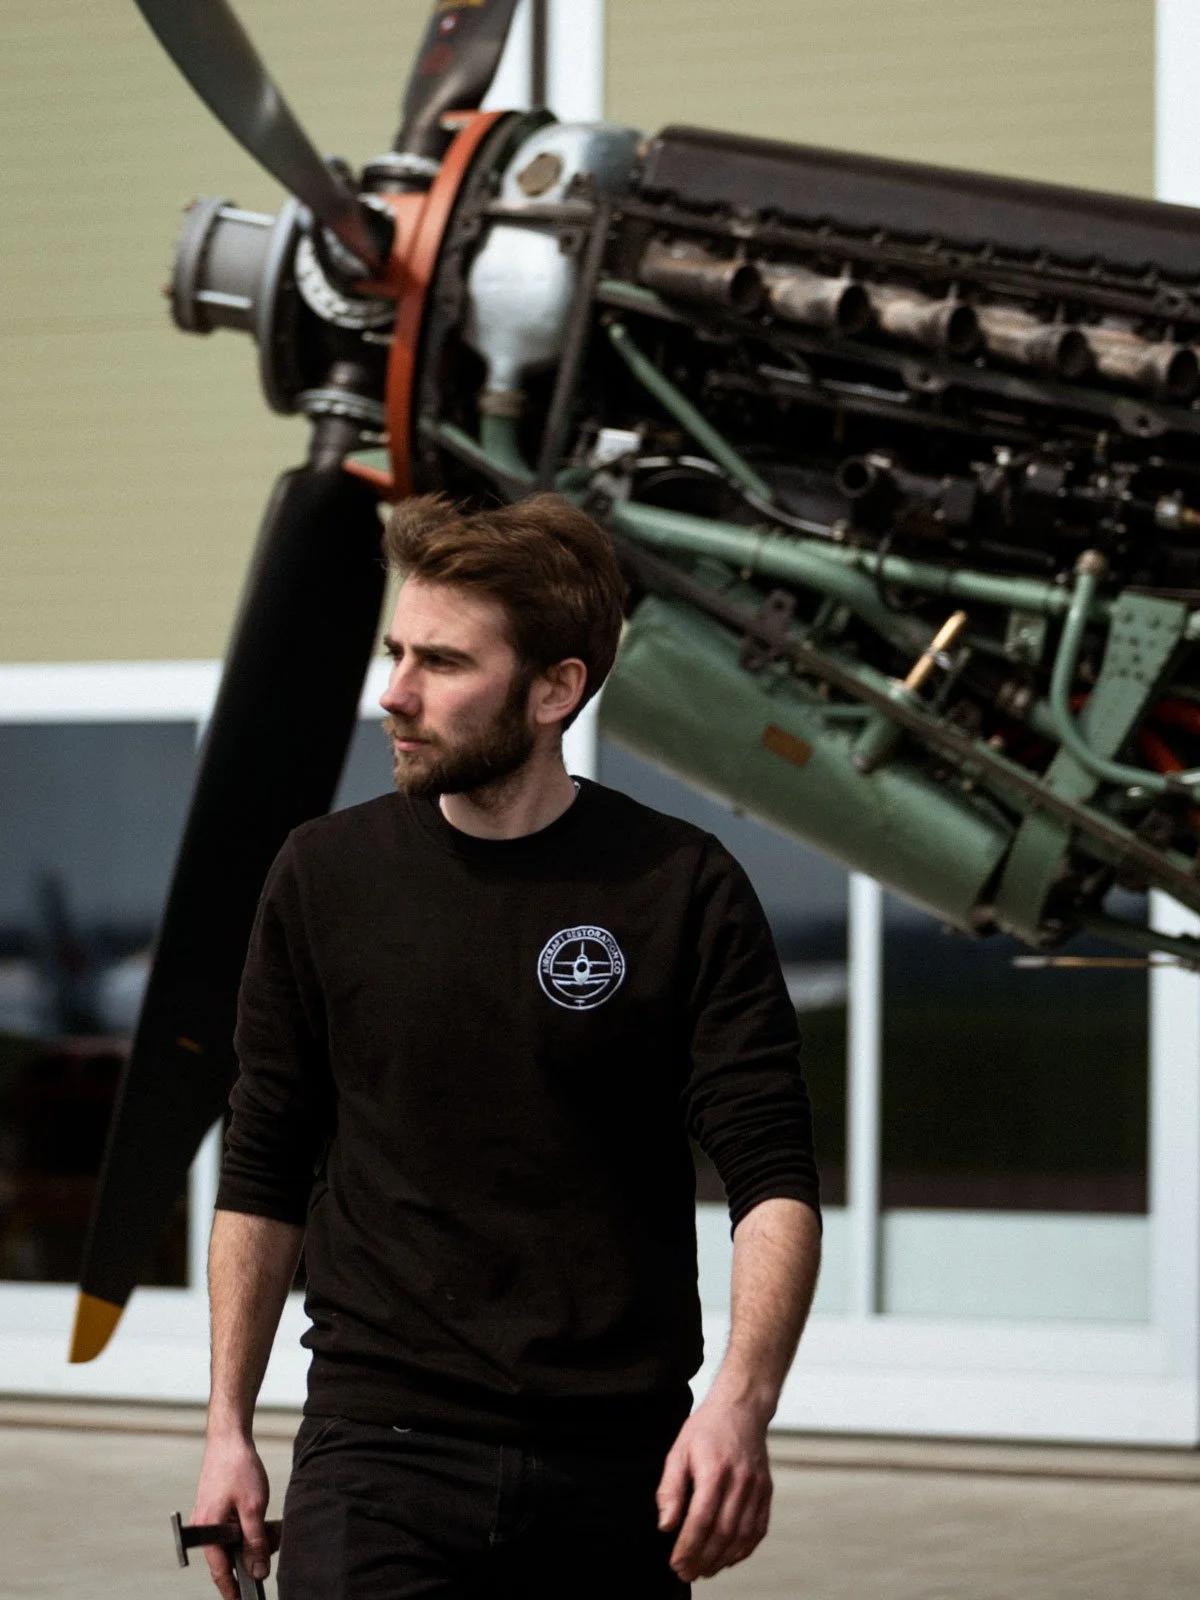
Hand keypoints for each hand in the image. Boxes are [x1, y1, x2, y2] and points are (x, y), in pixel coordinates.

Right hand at [191, 1430, 271, 1599]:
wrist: (229, 1438)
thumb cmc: (238, 1468)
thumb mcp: (253, 1507)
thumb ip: (254, 1542)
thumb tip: (258, 1571)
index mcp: (208, 1530)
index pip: (220, 1571)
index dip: (233, 1589)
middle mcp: (204, 1527)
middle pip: (228, 1557)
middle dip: (251, 1556)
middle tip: (270, 1546)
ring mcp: (209, 1517)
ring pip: (233, 1542)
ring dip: (252, 1539)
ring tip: (269, 1528)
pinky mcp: (216, 1508)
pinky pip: (232, 1528)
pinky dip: (248, 1527)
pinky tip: (261, 1519)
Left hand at [656, 1383, 772, 1581]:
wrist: (741, 1408)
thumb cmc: (707, 1428)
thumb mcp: (679, 1451)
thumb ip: (670, 1489)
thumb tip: (666, 1525)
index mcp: (715, 1470)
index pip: (701, 1519)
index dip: (688, 1547)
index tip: (676, 1562)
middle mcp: (740, 1482)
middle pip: (723, 1533)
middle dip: (703, 1559)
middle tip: (686, 1573)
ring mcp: (757, 1488)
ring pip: (742, 1536)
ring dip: (722, 1560)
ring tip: (704, 1570)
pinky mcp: (767, 1492)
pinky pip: (758, 1530)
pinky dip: (743, 1550)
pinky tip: (728, 1558)